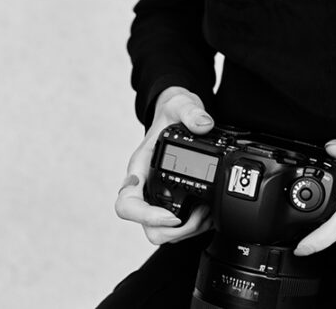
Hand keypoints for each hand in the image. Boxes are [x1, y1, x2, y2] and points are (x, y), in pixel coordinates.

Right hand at [115, 86, 215, 245]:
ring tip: (207, 213)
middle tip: (198, 216)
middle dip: (173, 231)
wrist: (178, 114)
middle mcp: (145, 186)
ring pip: (162, 231)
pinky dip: (193, 225)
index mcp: (139, 168)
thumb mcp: (180, 105)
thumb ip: (191, 111)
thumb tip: (204, 125)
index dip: (145, 217)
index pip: (127, 203)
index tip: (170, 216)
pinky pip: (176, 225)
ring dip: (186, 230)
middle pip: (146, 227)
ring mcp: (157, 195)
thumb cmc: (172, 112)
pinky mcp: (171, 200)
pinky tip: (209, 211)